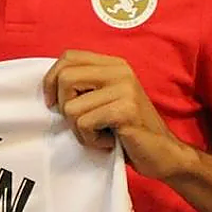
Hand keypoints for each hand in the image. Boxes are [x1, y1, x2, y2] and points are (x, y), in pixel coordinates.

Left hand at [42, 50, 193, 180]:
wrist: (163, 154)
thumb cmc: (126, 131)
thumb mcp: (103, 100)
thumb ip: (83, 86)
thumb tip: (47, 85)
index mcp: (113, 64)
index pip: (68, 57)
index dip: (51, 80)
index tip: (53, 103)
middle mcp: (120, 71)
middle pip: (65, 78)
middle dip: (64, 107)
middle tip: (84, 123)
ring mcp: (125, 89)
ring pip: (71, 107)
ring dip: (80, 130)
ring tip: (101, 133)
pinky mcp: (126, 110)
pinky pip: (84, 123)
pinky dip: (91, 139)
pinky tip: (109, 141)